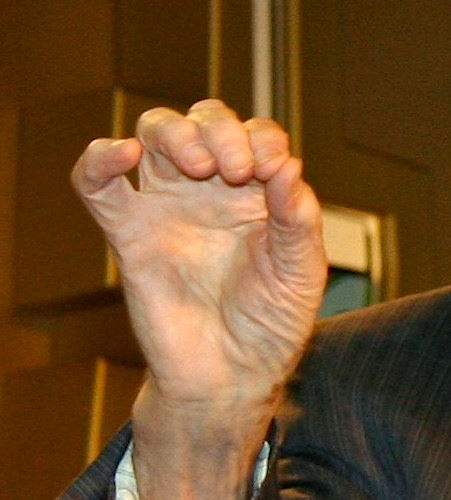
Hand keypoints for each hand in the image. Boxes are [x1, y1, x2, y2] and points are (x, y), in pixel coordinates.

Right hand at [72, 100, 326, 499]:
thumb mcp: (302, 268)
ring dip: (175, 133)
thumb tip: (287, 164)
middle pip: (203, 121)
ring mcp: (170, 208)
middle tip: (235, 169)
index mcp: (261, 193)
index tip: (271, 170)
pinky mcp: (130, 234)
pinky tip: (123, 154)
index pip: (257, 135)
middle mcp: (214, 191)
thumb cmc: (273, 325)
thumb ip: (298, 215)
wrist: (231, 377)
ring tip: (200, 168)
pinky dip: (100, 158)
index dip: (262, 138)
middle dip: (219, 129)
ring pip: (155, 134)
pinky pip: (99, 184)